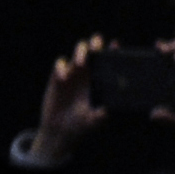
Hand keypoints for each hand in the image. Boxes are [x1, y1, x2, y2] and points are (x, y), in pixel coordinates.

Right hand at [32, 35, 109, 166]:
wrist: (61, 129)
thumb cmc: (84, 124)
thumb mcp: (96, 121)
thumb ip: (103, 115)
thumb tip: (110, 109)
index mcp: (105, 78)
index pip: (111, 58)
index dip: (114, 49)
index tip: (116, 46)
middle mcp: (91, 71)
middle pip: (95, 47)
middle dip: (96, 43)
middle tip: (97, 48)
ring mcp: (75, 72)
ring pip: (79, 50)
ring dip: (81, 51)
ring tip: (81, 63)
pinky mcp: (58, 76)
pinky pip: (60, 63)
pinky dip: (61, 67)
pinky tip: (63, 78)